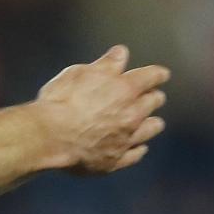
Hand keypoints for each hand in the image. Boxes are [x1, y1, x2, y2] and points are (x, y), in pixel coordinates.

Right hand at [36, 44, 169, 173]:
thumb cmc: (62, 99)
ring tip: (155, 123)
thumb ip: (106, 64)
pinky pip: (134, 155)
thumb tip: (122, 53)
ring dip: (152, 124)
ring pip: (149, 130)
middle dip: (155, 97)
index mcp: (125, 89)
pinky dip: (138, 150)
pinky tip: (140, 149)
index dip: (158, 74)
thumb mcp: (81, 72)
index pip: (150, 77)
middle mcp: (132, 114)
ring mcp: (125, 139)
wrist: (50, 137)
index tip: (163, 74)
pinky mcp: (114, 161)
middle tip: (156, 96)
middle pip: (152, 103)